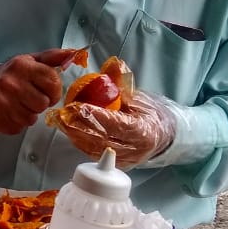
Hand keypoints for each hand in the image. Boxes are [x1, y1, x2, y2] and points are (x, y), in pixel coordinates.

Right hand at [0, 49, 84, 135]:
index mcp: (21, 66)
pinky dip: (16, 122)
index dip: (54, 90)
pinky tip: (9, 112)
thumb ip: (52, 57)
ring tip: (18, 104)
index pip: (53, 83)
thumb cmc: (9, 75)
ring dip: (27, 114)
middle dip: (40, 103)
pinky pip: (18, 128)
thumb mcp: (29, 61)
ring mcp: (2, 102)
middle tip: (30, 97)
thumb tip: (73, 53)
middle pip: (43, 104)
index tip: (46, 89)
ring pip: (31, 119)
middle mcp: (11, 83)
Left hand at [49, 90, 176, 168]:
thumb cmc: (152, 114)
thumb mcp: (140, 97)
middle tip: (64, 114)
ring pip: (95, 149)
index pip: (115, 124)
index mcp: (143, 130)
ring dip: (75, 135)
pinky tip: (70, 131)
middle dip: (79, 126)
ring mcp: (126, 159)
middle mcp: (134, 149)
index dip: (95, 116)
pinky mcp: (118, 164)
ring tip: (62, 121)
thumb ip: (123, 83)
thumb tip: (112, 64)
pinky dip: (81, 142)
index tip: (78, 106)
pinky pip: (95, 154)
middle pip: (101, 139)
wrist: (165, 136)